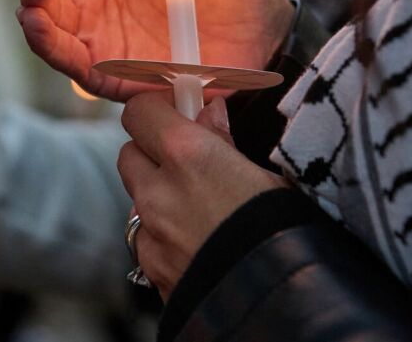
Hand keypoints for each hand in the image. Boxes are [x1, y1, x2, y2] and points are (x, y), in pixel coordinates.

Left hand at [116, 93, 287, 298]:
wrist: (277, 299)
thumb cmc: (283, 229)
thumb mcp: (268, 175)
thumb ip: (224, 142)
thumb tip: (209, 113)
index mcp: (187, 154)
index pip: (139, 111)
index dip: (156, 111)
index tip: (176, 114)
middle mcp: (158, 190)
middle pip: (128, 153)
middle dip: (151, 151)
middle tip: (185, 160)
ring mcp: (150, 232)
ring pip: (137, 198)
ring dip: (157, 194)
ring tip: (197, 206)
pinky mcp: (151, 266)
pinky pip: (146, 238)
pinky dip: (162, 233)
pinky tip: (194, 240)